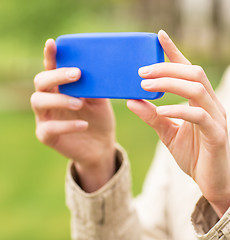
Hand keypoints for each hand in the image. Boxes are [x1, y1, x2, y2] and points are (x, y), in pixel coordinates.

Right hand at [31, 39, 115, 191]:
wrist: (102, 146)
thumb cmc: (99, 119)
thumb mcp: (100, 101)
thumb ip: (96, 86)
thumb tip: (100, 68)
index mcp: (60, 88)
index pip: (52, 68)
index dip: (50, 56)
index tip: (53, 43)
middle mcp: (49, 100)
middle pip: (40, 82)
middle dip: (56, 76)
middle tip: (77, 73)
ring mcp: (45, 117)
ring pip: (38, 101)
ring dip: (59, 99)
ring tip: (79, 103)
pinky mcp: (47, 135)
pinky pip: (50, 128)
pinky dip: (67, 125)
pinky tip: (84, 124)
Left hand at [128, 30, 229, 216]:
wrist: (214, 182)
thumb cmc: (195, 155)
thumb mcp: (169, 134)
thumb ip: (153, 117)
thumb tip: (132, 100)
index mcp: (202, 101)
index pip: (189, 70)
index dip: (175, 52)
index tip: (159, 37)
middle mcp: (213, 104)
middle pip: (194, 73)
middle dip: (166, 68)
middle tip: (141, 71)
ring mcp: (217, 118)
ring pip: (197, 89)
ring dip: (170, 84)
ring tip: (146, 86)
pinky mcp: (217, 134)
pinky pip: (198, 115)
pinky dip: (178, 109)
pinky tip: (160, 110)